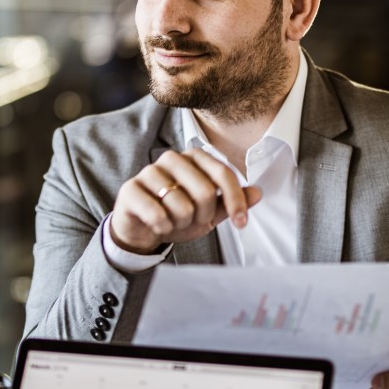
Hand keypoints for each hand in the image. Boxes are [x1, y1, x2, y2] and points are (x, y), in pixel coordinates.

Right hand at [109, 148, 262, 254]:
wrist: (142, 229)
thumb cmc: (176, 216)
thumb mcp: (208, 212)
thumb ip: (230, 202)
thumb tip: (258, 193)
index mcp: (193, 158)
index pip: (223, 173)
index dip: (236, 200)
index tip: (241, 222)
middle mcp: (171, 159)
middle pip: (205, 191)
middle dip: (204, 216)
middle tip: (194, 220)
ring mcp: (148, 172)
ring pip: (181, 205)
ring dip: (181, 222)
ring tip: (173, 221)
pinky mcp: (130, 189)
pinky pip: (158, 214)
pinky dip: (163, 227)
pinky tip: (157, 224)